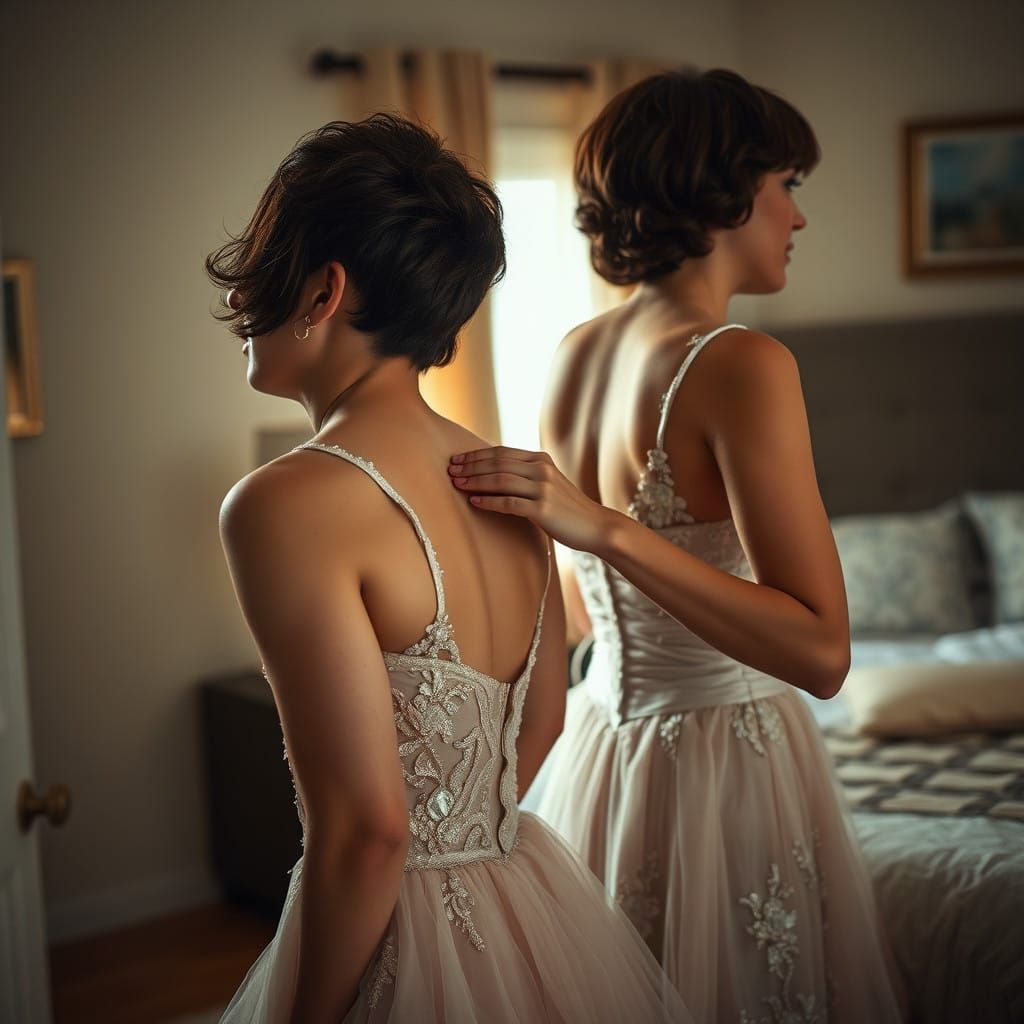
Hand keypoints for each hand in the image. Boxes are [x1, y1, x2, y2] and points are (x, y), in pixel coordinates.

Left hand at [448, 446, 618, 553]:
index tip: (457, 459)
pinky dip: (489, 501)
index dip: (476, 455)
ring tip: (456, 483)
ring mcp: (543, 489)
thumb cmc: (567, 508)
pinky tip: (473, 501)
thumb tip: (493, 473)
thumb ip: (527, 475)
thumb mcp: (548, 484)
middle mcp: (541, 469)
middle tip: (450, 470)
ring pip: (500, 480)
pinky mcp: (542, 509)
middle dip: (470, 465)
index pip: (501, 452)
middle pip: (497, 463)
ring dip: (475, 481)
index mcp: (541, 459)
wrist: (595, 526)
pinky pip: (509, 503)